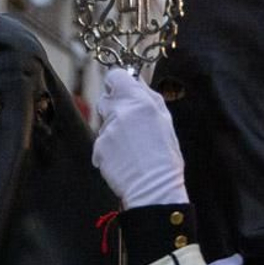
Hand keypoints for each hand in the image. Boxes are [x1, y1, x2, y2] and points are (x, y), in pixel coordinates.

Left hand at [93, 69, 186, 208]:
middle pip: (105, 99)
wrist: (153, 189)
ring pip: (104, 123)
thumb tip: (136, 81)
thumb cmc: (165, 157)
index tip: (123, 90)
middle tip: (131, 125)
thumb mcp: (165, 120)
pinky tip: (124, 158)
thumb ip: (148, 97)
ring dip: (113, 129)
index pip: (115, 76)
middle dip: (114, 107)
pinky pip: (100, 142)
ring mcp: (106, 131)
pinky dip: (109, 148)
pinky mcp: (98, 148)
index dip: (118, 83)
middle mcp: (120, 112)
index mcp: (139, 102)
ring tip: (131, 147)